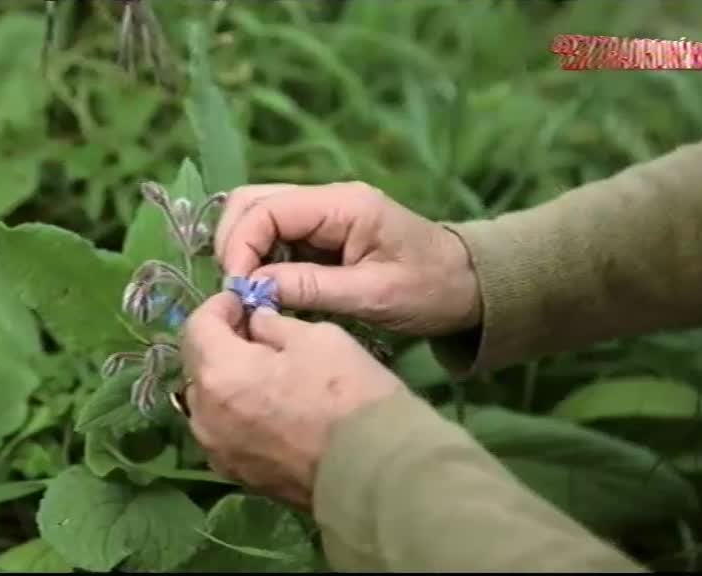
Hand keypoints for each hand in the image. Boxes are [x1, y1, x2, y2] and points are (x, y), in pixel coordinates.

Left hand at [180, 292, 404, 509]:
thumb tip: (256, 324)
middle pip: (198, 365)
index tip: (243, 300)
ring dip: (225, 380)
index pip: (198, 325)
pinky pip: (223, 431)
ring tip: (261, 372)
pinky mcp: (236, 474)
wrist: (371, 470)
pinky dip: (235, 412)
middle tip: (254, 332)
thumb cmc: (346, 393)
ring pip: (208, 401)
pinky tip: (267, 407)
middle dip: (220, 342)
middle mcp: (204, 414)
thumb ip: (273, 326)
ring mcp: (216, 450)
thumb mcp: (317, 337)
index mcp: (219, 373)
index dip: (220, 306)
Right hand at [215, 181, 480, 335]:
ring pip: (258, 215)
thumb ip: (312, 288)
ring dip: (243, 251)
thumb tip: (254, 288)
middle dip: (233, 243)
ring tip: (248, 292)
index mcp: (344, 204)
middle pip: (252, 201)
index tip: (238, 289)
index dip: (240, 246)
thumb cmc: (429, 289)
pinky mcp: (321, 231)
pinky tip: (263, 288)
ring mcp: (323, 212)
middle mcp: (328, 198)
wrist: (468, 284)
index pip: (267, 209)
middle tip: (237, 291)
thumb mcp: (373, 296)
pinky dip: (259, 259)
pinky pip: (275, 236)